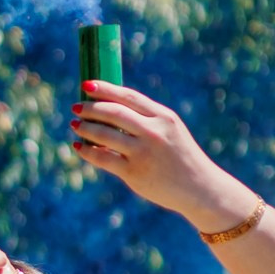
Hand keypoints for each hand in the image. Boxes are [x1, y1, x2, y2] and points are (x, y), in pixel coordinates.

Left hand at [70, 81, 249, 229]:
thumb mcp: (171, 130)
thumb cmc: (180, 157)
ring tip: (75, 125)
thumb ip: (146, 119)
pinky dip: (87, 150)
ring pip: (104, 134)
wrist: (199, 188)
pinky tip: (79, 146)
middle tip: (76, 107)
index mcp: (163, 117)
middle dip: (90, 108)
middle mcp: (153, 132)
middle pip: (113, 112)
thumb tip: (109, 109)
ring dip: (85, 127)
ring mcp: (143, 153)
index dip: (105, 89)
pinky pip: (103, 158)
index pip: (129, 97)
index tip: (87, 85)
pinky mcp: (134, 173)